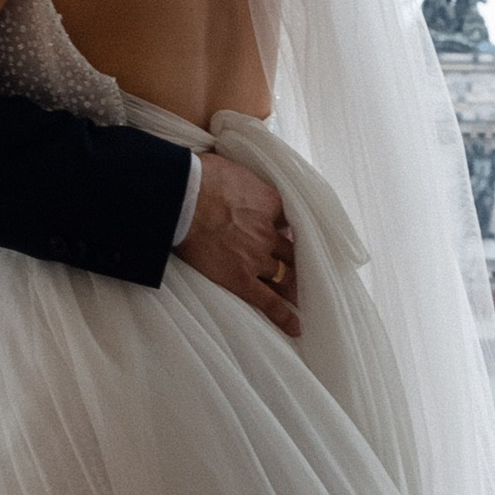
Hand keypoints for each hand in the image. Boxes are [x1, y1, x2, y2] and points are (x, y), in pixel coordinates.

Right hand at [173, 147, 300, 336]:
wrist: (182, 197)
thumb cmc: (200, 176)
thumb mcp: (233, 168)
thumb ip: (246, 181)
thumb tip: (242, 182)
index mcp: (269, 203)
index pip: (288, 218)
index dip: (288, 228)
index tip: (289, 234)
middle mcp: (269, 233)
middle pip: (293, 251)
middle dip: (302, 262)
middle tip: (311, 273)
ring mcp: (256, 258)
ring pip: (286, 276)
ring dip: (297, 287)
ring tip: (307, 299)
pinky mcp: (241, 278)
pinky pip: (268, 301)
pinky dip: (283, 316)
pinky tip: (296, 327)